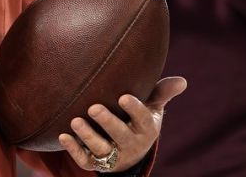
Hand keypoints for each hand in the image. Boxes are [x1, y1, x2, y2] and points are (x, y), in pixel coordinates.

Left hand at [58, 76, 187, 172]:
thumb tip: (182, 81)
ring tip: (75, 121)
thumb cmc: (139, 121)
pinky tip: (63, 136)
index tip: (124, 97)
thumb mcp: (152, 108)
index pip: (142, 120)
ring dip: (88, 136)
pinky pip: (85, 160)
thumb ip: (162, 93)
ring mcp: (113, 155)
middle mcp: (130, 143)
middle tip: (93, 108)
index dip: (134, 110)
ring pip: (101, 149)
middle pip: (120, 135)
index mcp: (145, 128)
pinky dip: (73, 150)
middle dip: (108, 122)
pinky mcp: (96, 163)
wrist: (129, 152)